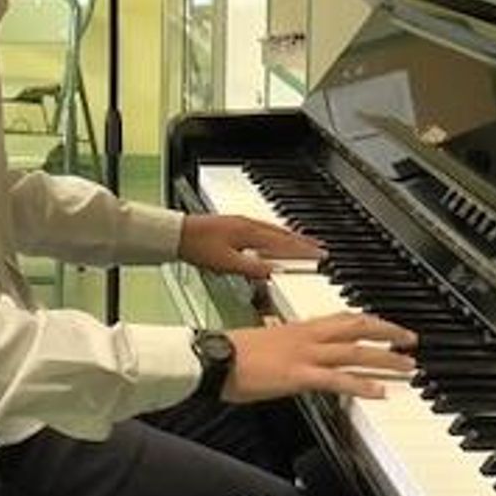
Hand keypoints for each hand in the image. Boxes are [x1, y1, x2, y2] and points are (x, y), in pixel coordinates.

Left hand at [178, 214, 323, 279]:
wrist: (176, 234)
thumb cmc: (197, 246)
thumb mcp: (226, 263)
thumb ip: (251, 268)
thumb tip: (272, 272)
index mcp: (250, 233)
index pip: (283, 244)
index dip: (303, 251)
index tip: (320, 254)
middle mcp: (249, 225)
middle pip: (282, 234)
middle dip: (302, 241)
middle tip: (320, 246)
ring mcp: (242, 223)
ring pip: (273, 230)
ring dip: (291, 236)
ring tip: (304, 241)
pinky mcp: (235, 225)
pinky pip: (263, 229)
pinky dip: (276, 234)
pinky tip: (274, 238)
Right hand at [223, 313, 417, 402]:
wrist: (215, 357)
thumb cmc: (232, 351)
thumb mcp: (264, 339)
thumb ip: (284, 342)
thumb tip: (290, 346)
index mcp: (299, 327)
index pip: (342, 318)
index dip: (368, 321)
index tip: (386, 326)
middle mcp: (308, 336)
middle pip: (357, 328)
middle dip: (387, 333)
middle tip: (410, 340)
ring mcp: (305, 355)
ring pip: (355, 352)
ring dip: (385, 359)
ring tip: (407, 367)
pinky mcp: (299, 376)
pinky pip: (337, 379)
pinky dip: (361, 384)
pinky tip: (378, 391)